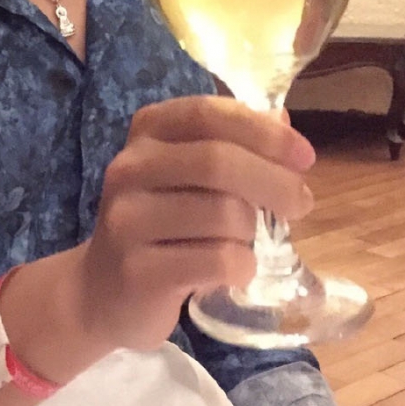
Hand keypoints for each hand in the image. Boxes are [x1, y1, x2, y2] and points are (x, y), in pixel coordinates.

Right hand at [76, 95, 315, 352]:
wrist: (100, 291)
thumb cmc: (161, 223)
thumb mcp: (189, 174)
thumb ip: (232, 143)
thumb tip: (283, 120)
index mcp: (147, 132)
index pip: (208, 114)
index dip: (263, 131)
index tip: (304, 156)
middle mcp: (130, 168)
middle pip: (217, 161)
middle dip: (275, 182)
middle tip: (301, 203)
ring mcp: (127, 219)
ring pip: (223, 214)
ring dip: (252, 232)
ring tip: (242, 242)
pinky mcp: (138, 271)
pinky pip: (217, 261)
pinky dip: (241, 267)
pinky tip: (233, 270)